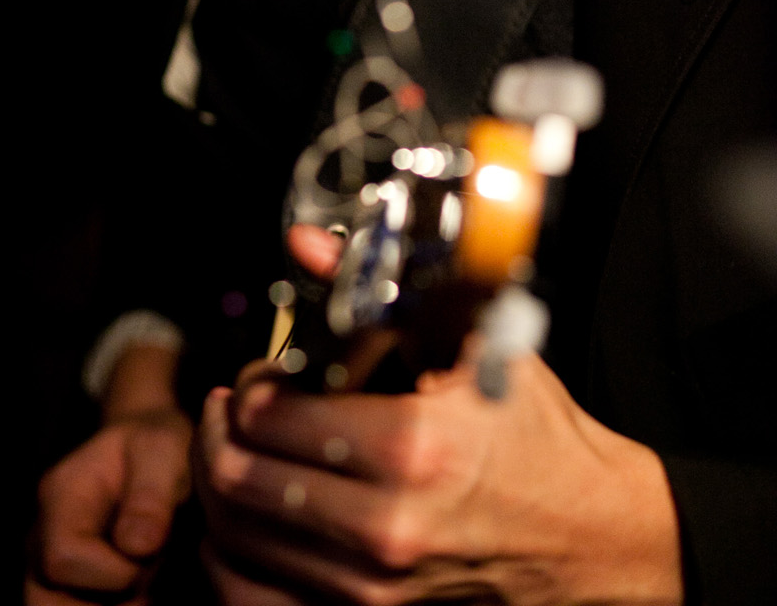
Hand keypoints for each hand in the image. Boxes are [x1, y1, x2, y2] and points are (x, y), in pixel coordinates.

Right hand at [26, 407, 192, 604]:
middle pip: (45, 602)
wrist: (150, 453)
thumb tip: (137, 547)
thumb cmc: (154, 445)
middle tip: (148, 579)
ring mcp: (48, 568)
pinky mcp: (65, 589)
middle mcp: (41, 537)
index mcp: (59, 497)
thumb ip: (151, 493)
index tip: (153, 553)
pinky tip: (141, 595)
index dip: (113, 571)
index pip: (62, 558)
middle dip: (106, 604)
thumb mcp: (163, 449)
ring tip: (145, 588)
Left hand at [195, 225, 682, 604]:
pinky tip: (249, 520)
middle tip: (233, 408)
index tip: (266, 373)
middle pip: (238, 479)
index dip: (252, 384)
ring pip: (236, 541)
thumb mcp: (475, 342)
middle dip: (220, 431)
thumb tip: (309, 244)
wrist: (593, 536)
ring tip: (238, 452)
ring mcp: (376, 589)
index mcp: (411, 446)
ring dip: (221, 486)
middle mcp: (386, 527)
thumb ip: (382, 291)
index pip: (270, 415)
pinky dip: (234, 557)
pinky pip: (258, 602)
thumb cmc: (536, 437)